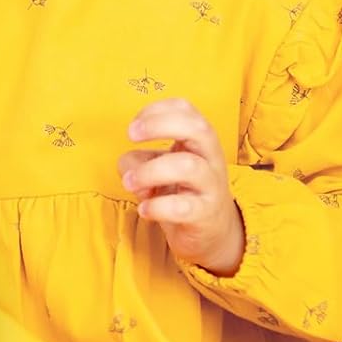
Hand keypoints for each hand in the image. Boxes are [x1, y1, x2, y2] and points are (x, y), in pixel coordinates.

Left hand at [118, 98, 244, 275]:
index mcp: (198, 141)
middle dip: (159, 126)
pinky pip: (183, 207)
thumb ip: (138, 162)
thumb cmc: (178, 191)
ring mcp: (211, 186)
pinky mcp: (205, 215)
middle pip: (198, 128)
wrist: (211, 232)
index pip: (185, 109)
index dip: (156, 110)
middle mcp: (209, 158)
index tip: (133, 127)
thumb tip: (130, 172)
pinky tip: (144, 209)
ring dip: (149, 172)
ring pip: (187, 166)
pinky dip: (157, 207)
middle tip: (131, 136)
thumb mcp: (156, 169)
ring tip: (130, 183)